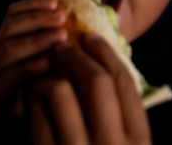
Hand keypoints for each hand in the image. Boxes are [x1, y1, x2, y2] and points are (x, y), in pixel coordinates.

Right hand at [0, 0, 67, 131]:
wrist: (38, 131)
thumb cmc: (47, 93)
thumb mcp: (50, 61)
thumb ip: (54, 39)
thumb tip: (73, 12)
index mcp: (4, 43)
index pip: (11, 15)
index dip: (33, 5)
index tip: (57, 3)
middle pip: (9, 28)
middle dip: (37, 20)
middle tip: (62, 18)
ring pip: (8, 49)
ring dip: (36, 40)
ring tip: (60, 37)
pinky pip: (10, 77)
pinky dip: (29, 67)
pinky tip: (48, 63)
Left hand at [29, 34, 150, 144]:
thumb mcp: (122, 144)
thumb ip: (118, 115)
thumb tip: (102, 60)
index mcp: (138, 141)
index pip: (124, 82)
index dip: (106, 52)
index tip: (89, 37)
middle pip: (97, 79)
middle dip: (76, 56)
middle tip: (61, 48)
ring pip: (60, 89)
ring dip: (48, 78)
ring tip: (43, 80)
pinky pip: (35, 111)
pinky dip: (33, 101)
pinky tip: (34, 103)